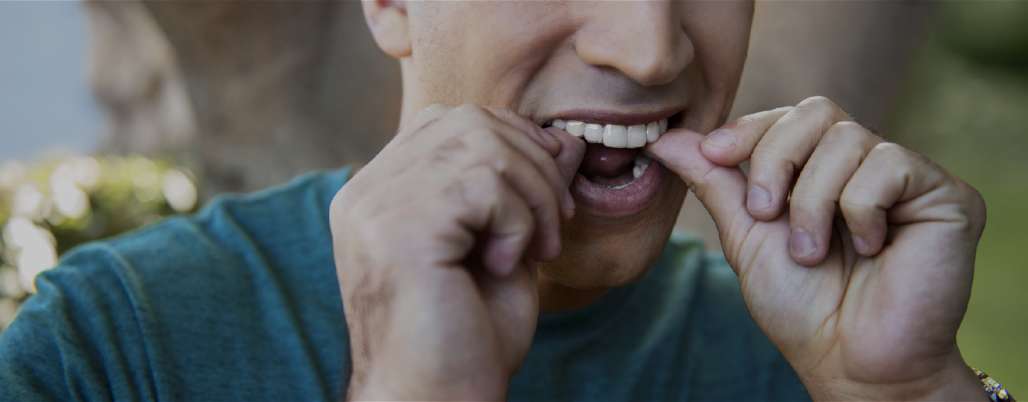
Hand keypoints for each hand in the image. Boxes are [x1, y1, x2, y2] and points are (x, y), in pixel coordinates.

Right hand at [331, 105, 584, 399]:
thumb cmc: (466, 337)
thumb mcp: (505, 247)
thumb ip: (524, 191)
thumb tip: (569, 140)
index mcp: (381, 193)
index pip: (450, 121)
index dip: (514, 144)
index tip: (547, 200)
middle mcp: (367, 192)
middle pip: (470, 121)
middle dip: (534, 168)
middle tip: (553, 228)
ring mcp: (375, 207)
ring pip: (483, 146)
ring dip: (534, 198)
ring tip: (534, 251)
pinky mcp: (398, 229)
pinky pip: (485, 184)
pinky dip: (517, 222)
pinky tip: (505, 265)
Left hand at [648, 97, 987, 400]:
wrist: (849, 360)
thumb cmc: (801, 307)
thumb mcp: (747, 235)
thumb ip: (714, 182)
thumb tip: (664, 138)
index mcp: (820, 171)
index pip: (787, 118)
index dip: (748, 129)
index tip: (714, 154)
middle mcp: (865, 165)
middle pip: (816, 112)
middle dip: (776, 160)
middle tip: (766, 215)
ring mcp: (907, 177)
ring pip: (847, 140)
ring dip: (813, 202)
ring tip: (813, 252)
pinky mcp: (945, 194)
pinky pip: (889, 165)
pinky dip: (861, 211)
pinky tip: (869, 250)